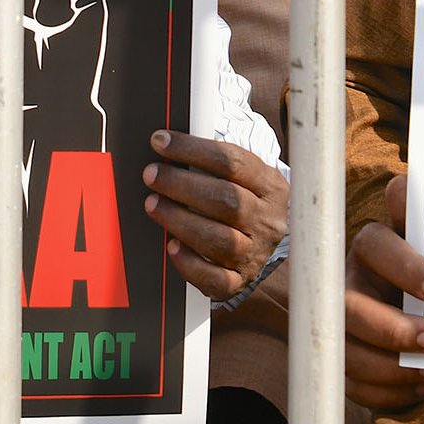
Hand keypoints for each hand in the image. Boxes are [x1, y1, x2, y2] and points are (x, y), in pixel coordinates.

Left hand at [143, 130, 288, 301]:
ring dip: (180, 220)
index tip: (161, 142)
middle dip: (183, 185)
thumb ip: (214, 160)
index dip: (193, 150)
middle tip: (152, 175)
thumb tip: (169, 143)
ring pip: (221, 240)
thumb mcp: (243, 175)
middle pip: (228, 200)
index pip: (233, 162)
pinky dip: (191, 264)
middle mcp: (268, 220)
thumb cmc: (242, 197)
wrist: (263, 236)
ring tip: (153, 204)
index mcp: (271, 186)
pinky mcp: (240, 281)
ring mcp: (256, 253)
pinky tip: (171, 247)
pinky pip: (217, 280)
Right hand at [346, 173, 423, 410]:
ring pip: (347, 351)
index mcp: (370, 247)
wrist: (418, 310)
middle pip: (351, 308)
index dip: (406, 266)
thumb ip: (423, 215)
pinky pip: (352, 384)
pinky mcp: (341, 360)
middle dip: (394, 329)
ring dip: (392, 368)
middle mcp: (346, 282)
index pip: (376, 245)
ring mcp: (338, 323)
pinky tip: (420, 387)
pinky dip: (388, 392)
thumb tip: (405, 189)